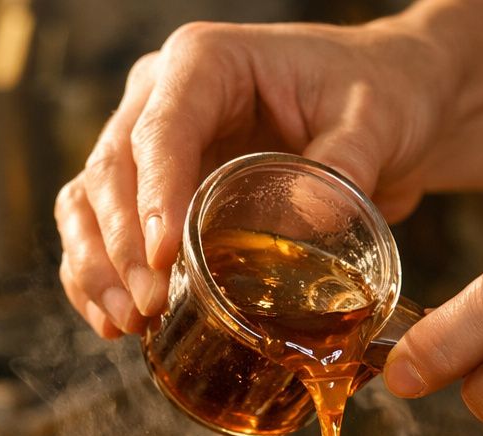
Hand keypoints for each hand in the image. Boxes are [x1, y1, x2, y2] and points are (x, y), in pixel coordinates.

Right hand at [55, 17, 451, 339]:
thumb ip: (344, 164)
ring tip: (127, 323)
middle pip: (111, 170)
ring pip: (90, 204)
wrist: (393, 108)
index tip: (164, 258)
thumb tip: (308, 229)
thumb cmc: (381, 94)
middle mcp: (162, 97)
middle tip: (147, 306)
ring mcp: (154, 147)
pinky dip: (101, 279)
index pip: (160, 130)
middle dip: (120, 246)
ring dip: (98, 268)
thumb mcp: (374, 120)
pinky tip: (116, 324)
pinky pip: (105, 234)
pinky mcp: (159, 193)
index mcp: (206, 63)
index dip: (152, 197)